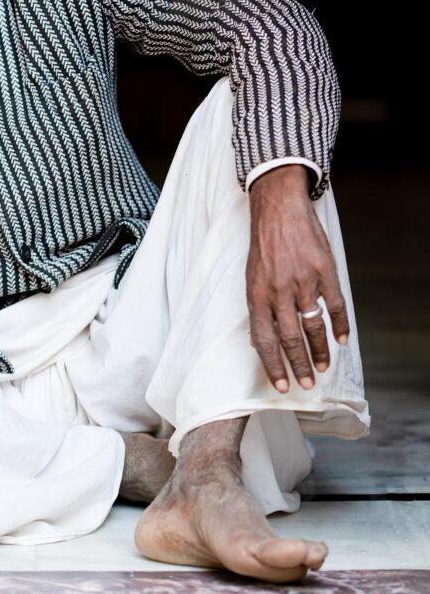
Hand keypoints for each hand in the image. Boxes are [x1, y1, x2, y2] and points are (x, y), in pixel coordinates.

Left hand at [247, 165, 348, 392]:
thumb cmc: (263, 245)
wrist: (278, 207)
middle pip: (291, 338)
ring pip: (314, 325)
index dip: (274, 366)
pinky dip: (340, 325)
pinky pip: (335, 304)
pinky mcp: (324, 269)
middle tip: (308, 382)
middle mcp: (279, 290)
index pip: (265, 340)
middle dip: (299, 365)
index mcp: (257, 293)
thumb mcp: (251, 276)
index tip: (283, 386)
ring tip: (324, 366)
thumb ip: (258, 308)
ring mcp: (303, 279)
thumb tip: (257, 342)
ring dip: (320, 350)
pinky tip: (342, 339)